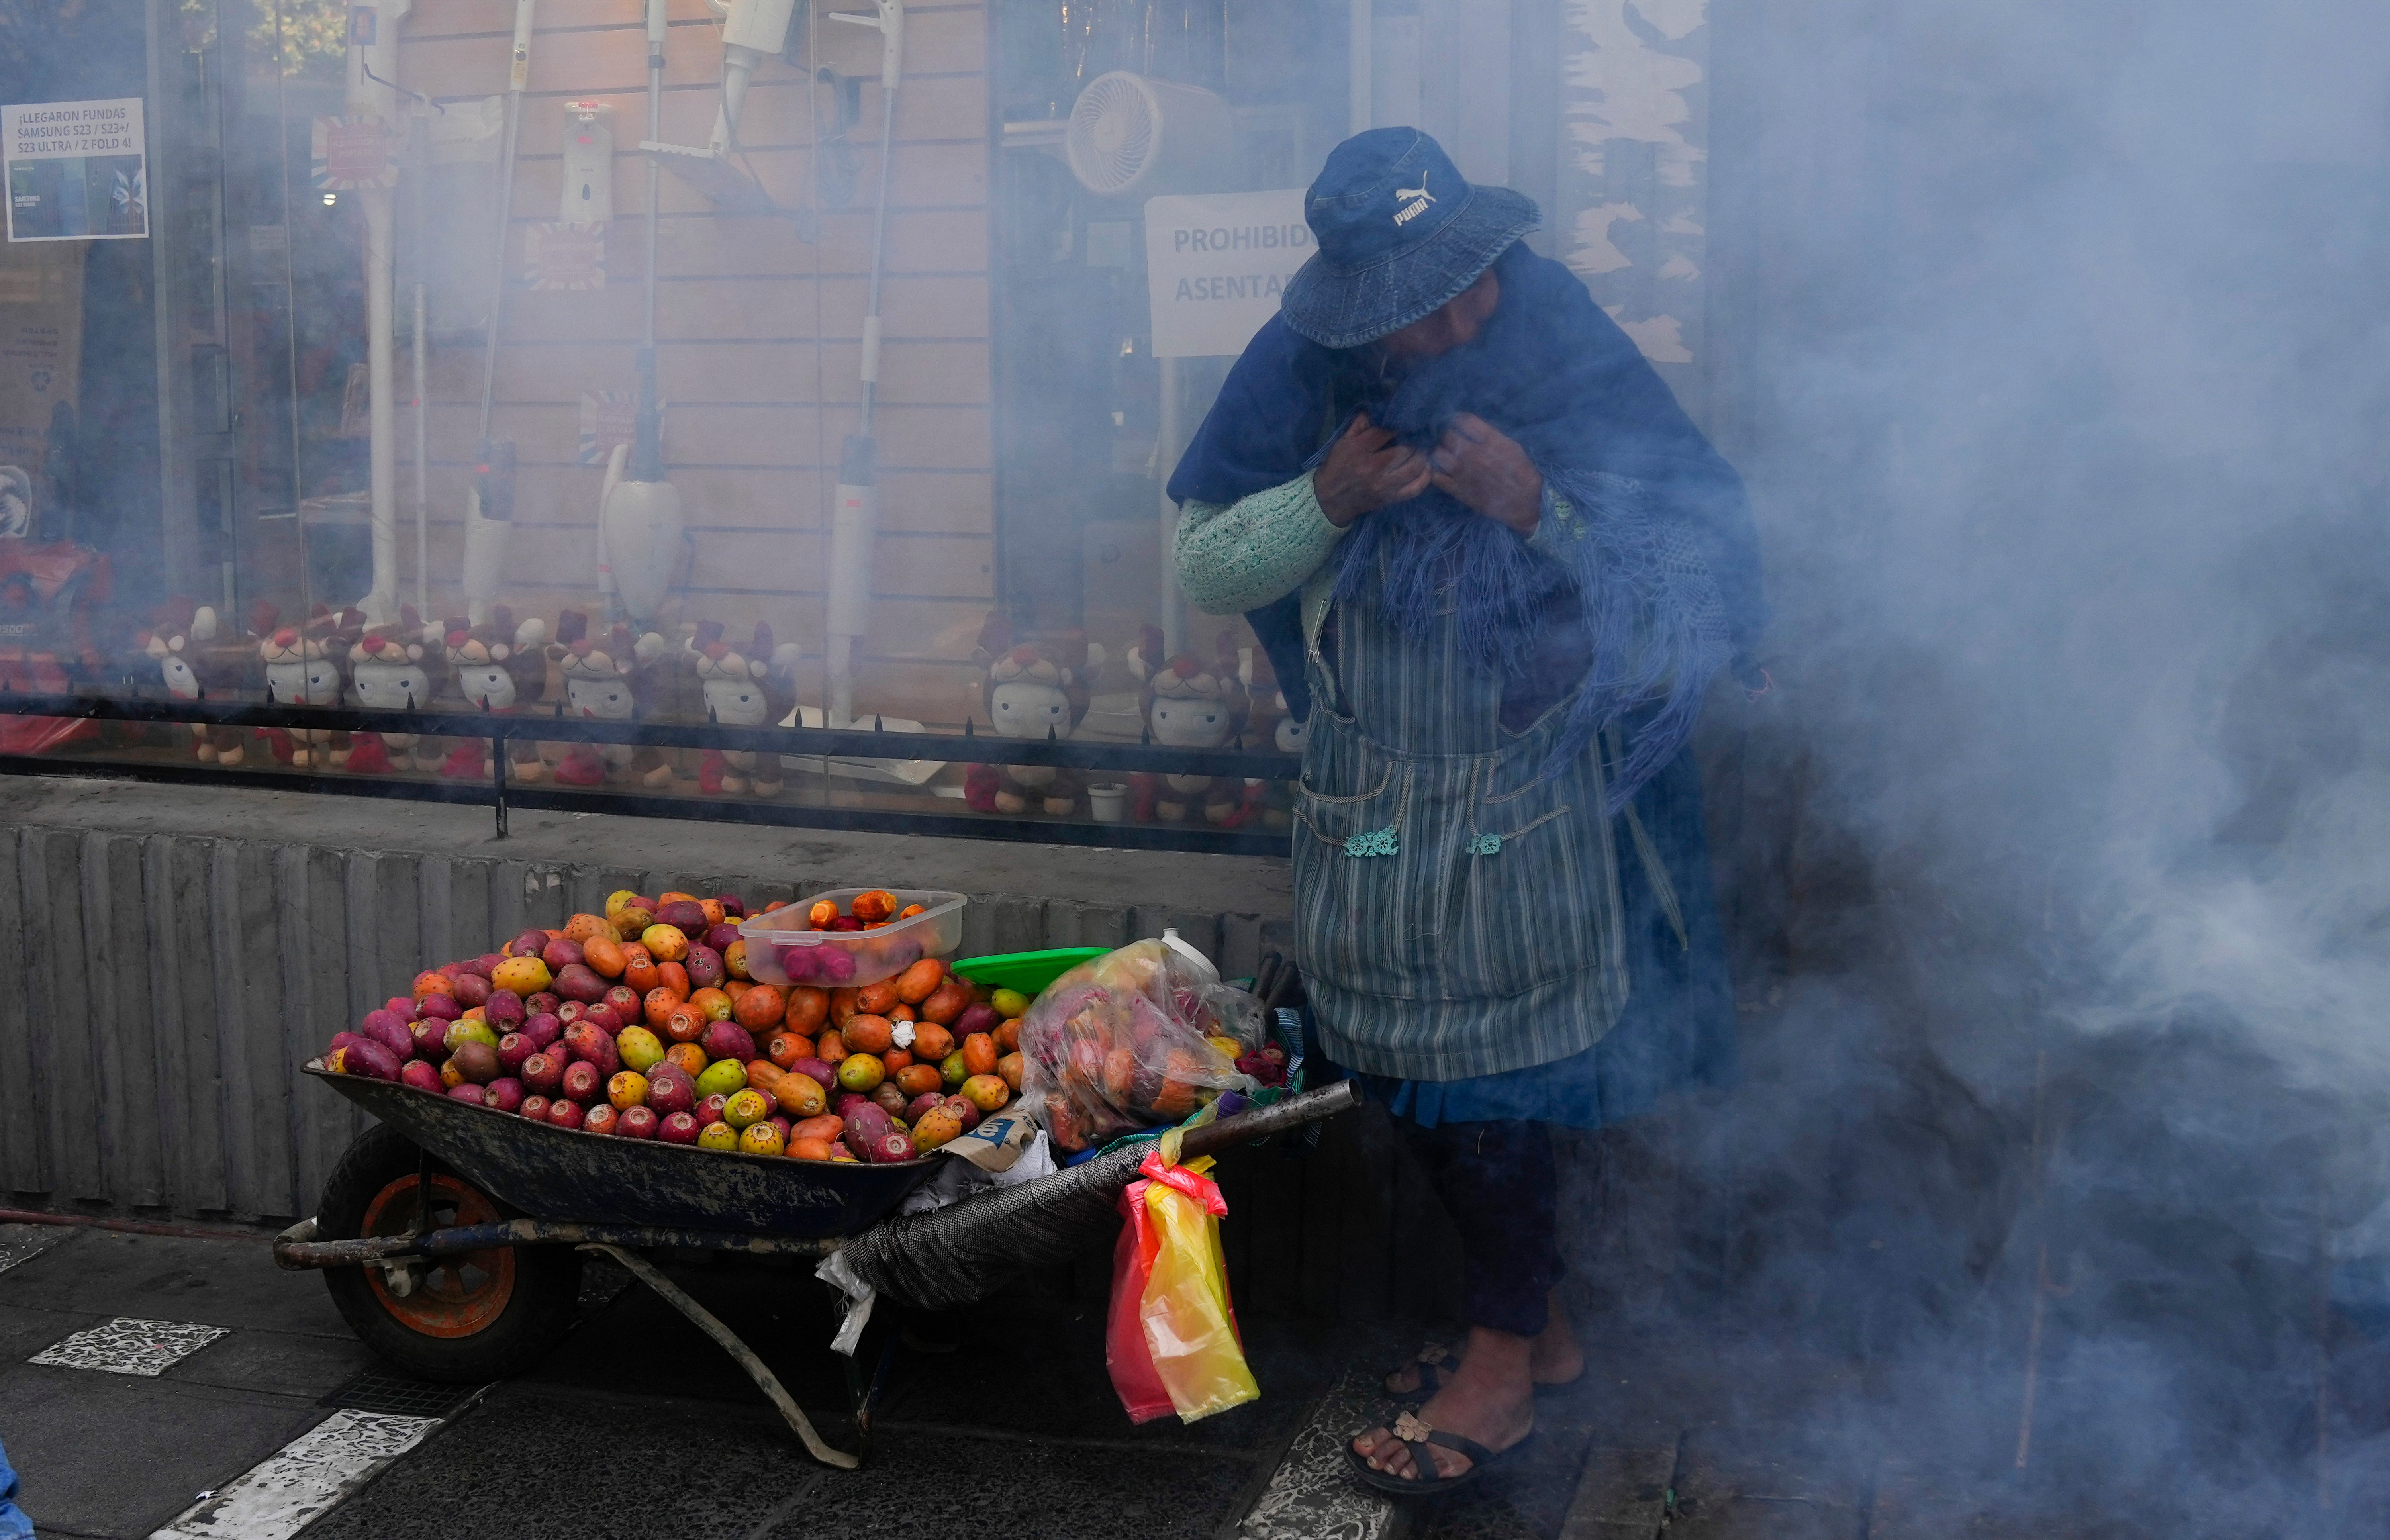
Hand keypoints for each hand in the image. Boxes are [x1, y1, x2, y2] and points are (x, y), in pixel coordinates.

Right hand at [1314, 412, 1431, 526]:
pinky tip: (1427, 468)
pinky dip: (1425, 478)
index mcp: (1360, 450)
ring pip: (1414, 468)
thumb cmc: (1337, 467)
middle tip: (1419, 437)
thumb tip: (1375, 410)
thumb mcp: (1342, 442)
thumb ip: (1359, 425)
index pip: (1387, 432)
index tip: (1406, 423)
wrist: (1330, 500)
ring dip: (1422, 457)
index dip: (1400, 425)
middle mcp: (1374, 468)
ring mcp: (1384, 485)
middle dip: (1415, 441)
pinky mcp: (1390, 498)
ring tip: (1423, 450)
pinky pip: (1415, 489)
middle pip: (1405, 450)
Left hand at [1430, 414, 1542, 534]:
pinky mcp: (1457, 490)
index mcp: (1490, 441)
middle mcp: (1474, 454)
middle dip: (1447, 435)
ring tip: (1445, 454)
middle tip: (1450, 440)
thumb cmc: (1522, 473)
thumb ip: (1491, 436)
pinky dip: (1435, 470)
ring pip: (1438, 454)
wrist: (1524, 503)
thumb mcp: (1513, 447)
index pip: (1463, 420)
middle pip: (1447, 435)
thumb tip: (1472, 427)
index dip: (1457, 419)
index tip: (1456, 422)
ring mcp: (1464, 473)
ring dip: (1439, 451)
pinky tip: (1441, 469)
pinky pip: (1436, 476)